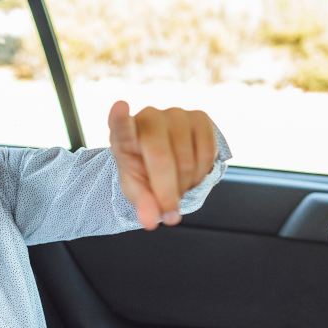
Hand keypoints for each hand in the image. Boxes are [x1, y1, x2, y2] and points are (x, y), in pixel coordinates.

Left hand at [108, 101, 218, 229]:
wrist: (166, 159)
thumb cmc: (145, 171)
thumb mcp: (138, 191)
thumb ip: (142, 205)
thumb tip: (151, 221)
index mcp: (123, 136)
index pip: (120, 126)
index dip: (120, 117)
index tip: (119, 106)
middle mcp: (148, 118)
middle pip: (161, 158)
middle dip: (168, 192)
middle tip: (169, 211)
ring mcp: (175, 114)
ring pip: (187, 160)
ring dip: (185, 185)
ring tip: (177, 187)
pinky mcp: (199, 117)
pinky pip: (208, 152)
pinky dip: (202, 173)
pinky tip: (192, 175)